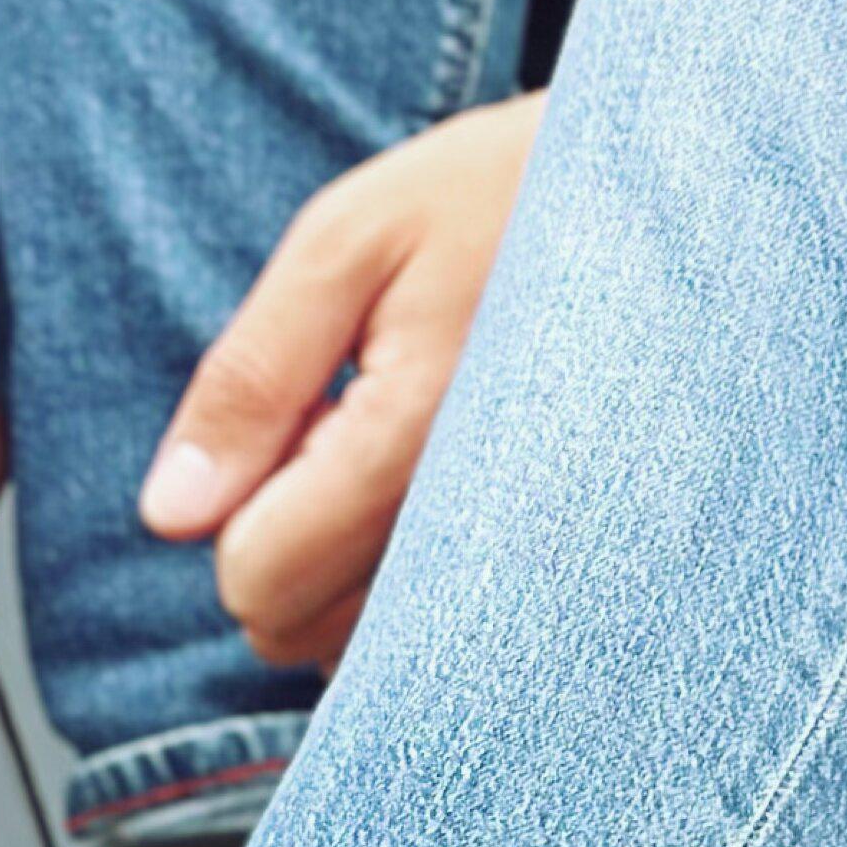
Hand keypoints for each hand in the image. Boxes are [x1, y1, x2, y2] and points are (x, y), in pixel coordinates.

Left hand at [137, 91, 546, 670]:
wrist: (676, 196)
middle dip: (287, 540)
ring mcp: (533, 570)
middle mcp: (481, 533)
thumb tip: (169, 519)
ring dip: (350, 565)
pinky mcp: (568, 581)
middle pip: (294, 632)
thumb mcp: (348, 242)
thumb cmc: (499, 196)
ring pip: (359, 650)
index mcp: (414, 441)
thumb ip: (249, 381)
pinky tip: (455, 488)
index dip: (238, 508)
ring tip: (417, 444)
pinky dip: (413, 584)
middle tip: (354, 422)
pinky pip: (439, 645)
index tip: (302, 417)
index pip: (254, 579)